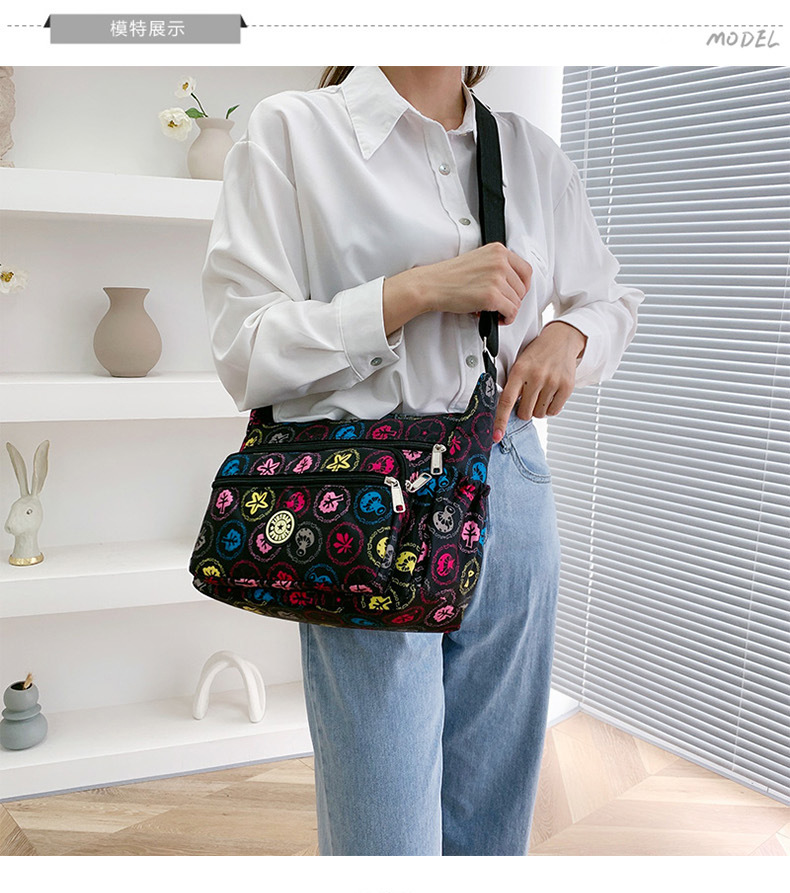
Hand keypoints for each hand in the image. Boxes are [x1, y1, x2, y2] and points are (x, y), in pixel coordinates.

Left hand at [492, 321, 586, 441]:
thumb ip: (513, 385)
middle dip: (524, 410)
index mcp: (519, 370)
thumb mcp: (520, 364)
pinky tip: (550, 395)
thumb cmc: (538, 354)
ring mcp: (552, 382)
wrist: (562, 339)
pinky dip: (550, 408)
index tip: (497, 435)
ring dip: (538, 408)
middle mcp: (536, 376)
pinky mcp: (566, 387)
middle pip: (525, 413)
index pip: (506, 401)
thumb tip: (507, 411)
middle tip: (528, 398)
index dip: (501, 421)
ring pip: (539, 414)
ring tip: (540, 393)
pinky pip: (554, 411)